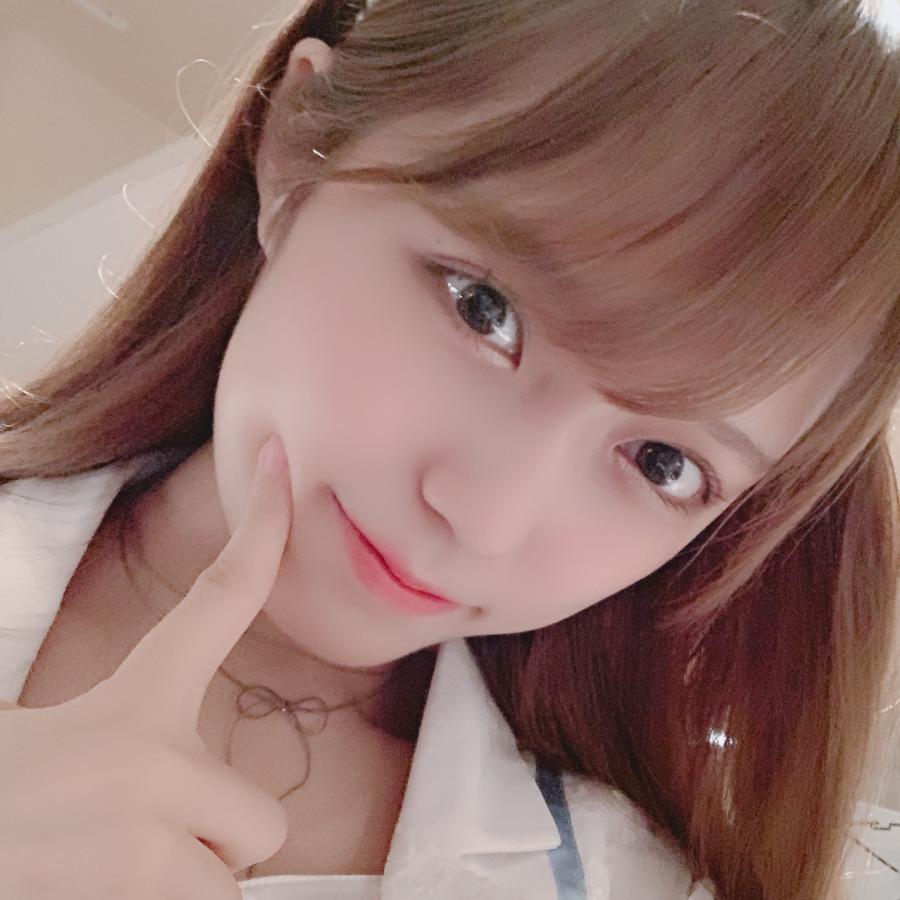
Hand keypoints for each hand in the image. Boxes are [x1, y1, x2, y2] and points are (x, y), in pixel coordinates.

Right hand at [0, 435, 293, 898]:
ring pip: (230, 884)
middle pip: (264, 823)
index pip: (222, 595)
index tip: (283, 469)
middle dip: (219, 851)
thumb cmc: (15, 792)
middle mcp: (150, 751)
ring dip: (185, 891)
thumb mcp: (83, 755)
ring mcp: (140, 821)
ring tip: (108, 871)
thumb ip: (159, 767)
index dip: (263, 532)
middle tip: (142, 844)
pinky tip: (95, 892)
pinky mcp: (128, 882)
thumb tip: (236, 827)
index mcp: (136, 698)